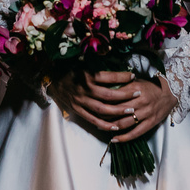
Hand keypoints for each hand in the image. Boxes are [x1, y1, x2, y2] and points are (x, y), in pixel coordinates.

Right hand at [46, 70, 176, 141]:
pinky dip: (105, 125)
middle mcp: (85, 89)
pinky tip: (116, 126)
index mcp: (87, 76)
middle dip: (125, 95)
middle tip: (138, 93)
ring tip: (132, 111)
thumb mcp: (83, 63)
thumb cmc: (71, 69)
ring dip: (118, 111)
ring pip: (103, 109)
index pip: (109, 77)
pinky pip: (93, 120)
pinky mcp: (78, 110)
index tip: (133, 76)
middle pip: (109, 95)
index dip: (122, 77)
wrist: (52, 79)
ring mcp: (81, 101)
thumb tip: (117, 66)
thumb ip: (99, 67)